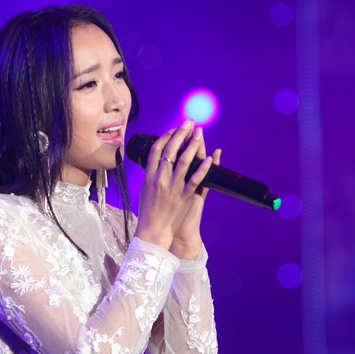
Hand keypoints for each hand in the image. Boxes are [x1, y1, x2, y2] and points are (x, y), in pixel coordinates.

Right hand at [133, 120, 214, 253]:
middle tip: (189, 123)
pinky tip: (209, 158)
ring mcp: (172, 188)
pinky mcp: (183, 196)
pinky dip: (203, 168)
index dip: (165, 137)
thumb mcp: (145, 190)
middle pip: (170, 151)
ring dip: (193, 145)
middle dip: (180, 134)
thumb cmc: (148, 211)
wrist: (153, 230)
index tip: (174, 128)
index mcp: (149, 176)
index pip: (156, 150)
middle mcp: (160, 179)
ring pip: (184, 161)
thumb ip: (152, 175)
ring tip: (199, 133)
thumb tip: (157, 161)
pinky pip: (195, 179)